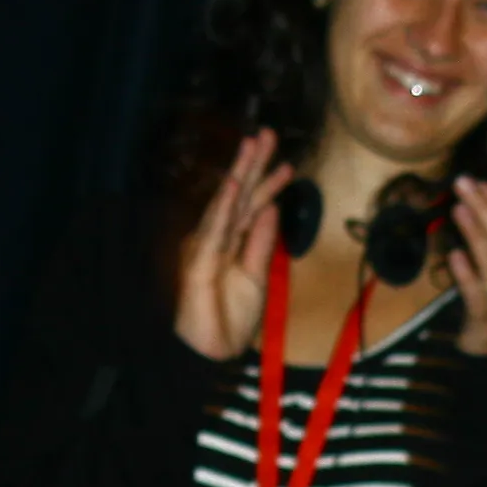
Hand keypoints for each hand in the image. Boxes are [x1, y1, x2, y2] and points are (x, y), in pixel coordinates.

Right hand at [173, 129, 294, 363]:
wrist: (211, 353)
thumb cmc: (230, 318)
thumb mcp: (257, 276)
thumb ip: (262, 242)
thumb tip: (271, 207)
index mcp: (232, 242)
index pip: (252, 206)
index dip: (269, 183)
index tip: (287, 163)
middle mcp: (217, 238)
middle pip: (239, 195)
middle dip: (253, 164)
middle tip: (267, 133)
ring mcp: (206, 246)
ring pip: (227, 204)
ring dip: (239, 173)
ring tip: (252, 146)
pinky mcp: (199, 261)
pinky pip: (215, 230)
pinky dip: (224, 206)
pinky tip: (233, 185)